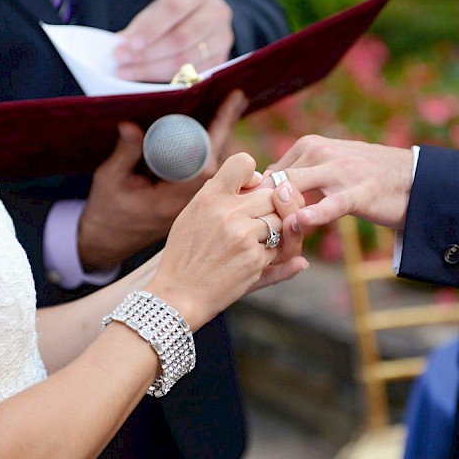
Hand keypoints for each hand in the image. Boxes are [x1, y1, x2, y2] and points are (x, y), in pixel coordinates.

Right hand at [77, 91, 246, 270]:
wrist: (107, 243)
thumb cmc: (107, 213)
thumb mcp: (110, 180)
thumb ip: (125, 153)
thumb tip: (131, 125)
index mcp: (172, 198)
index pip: (204, 161)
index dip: (218, 131)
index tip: (230, 103)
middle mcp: (189, 202)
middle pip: (218, 163)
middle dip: (226, 129)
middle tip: (237, 99)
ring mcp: (192, 205)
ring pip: (217, 171)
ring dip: (223, 140)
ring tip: (232, 109)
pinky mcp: (191, 204)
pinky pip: (209, 178)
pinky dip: (214, 153)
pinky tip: (218, 134)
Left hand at [114, 0, 233, 81]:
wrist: (204, 22)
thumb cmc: (175, 15)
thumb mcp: (158, 11)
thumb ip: (141, 25)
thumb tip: (121, 45)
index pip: (173, 8)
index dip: (150, 27)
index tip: (128, 43)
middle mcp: (216, 13)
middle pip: (181, 37)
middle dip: (147, 52)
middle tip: (121, 60)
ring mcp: (222, 39)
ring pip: (185, 59)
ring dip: (152, 68)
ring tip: (127, 72)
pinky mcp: (221, 60)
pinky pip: (190, 74)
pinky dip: (165, 77)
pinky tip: (145, 78)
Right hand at [146, 153, 305, 327]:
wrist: (178, 295)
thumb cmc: (185, 254)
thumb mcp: (192, 216)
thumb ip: (222, 195)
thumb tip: (262, 179)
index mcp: (210, 197)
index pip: (244, 163)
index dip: (254, 175)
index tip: (250, 189)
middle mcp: (228, 212)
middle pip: (272, 194)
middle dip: (269, 208)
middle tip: (255, 223)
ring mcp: (243, 236)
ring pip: (280, 220)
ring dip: (273, 232)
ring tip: (251, 242)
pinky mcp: (255, 259)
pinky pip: (278, 248)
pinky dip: (269, 255)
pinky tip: (247, 261)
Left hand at [265, 135, 414, 230]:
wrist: (413, 178)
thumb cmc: (365, 175)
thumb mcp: (327, 165)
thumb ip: (299, 173)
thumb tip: (267, 183)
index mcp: (308, 146)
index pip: (269, 175)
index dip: (260, 203)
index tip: (259, 227)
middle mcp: (319, 153)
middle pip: (276, 183)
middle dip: (264, 212)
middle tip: (259, 240)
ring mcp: (340, 172)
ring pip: (296, 190)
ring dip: (280, 216)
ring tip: (271, 240)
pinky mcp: (360, 193)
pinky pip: (332, 204)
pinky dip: (314, 213)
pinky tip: (300, 222)